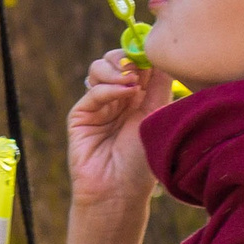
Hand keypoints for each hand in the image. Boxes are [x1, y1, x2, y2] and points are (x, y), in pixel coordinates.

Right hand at [66, 49, 171, 213]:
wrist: (120, 191)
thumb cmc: (143, 161)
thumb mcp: (158, 116)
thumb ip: (159, 85)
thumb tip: (164, 55)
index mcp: (138, 97)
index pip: (137, 63)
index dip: (142, 53)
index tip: (152, 51)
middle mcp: (117, 98)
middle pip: (115, 60)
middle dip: (126, 57)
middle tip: (139, 67)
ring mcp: (97, 105)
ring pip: (99, 68)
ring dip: (115, 69)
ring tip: (131, 82)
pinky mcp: (80, 115)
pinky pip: (92, 90)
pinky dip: (109, 87)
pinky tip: (124, 92)